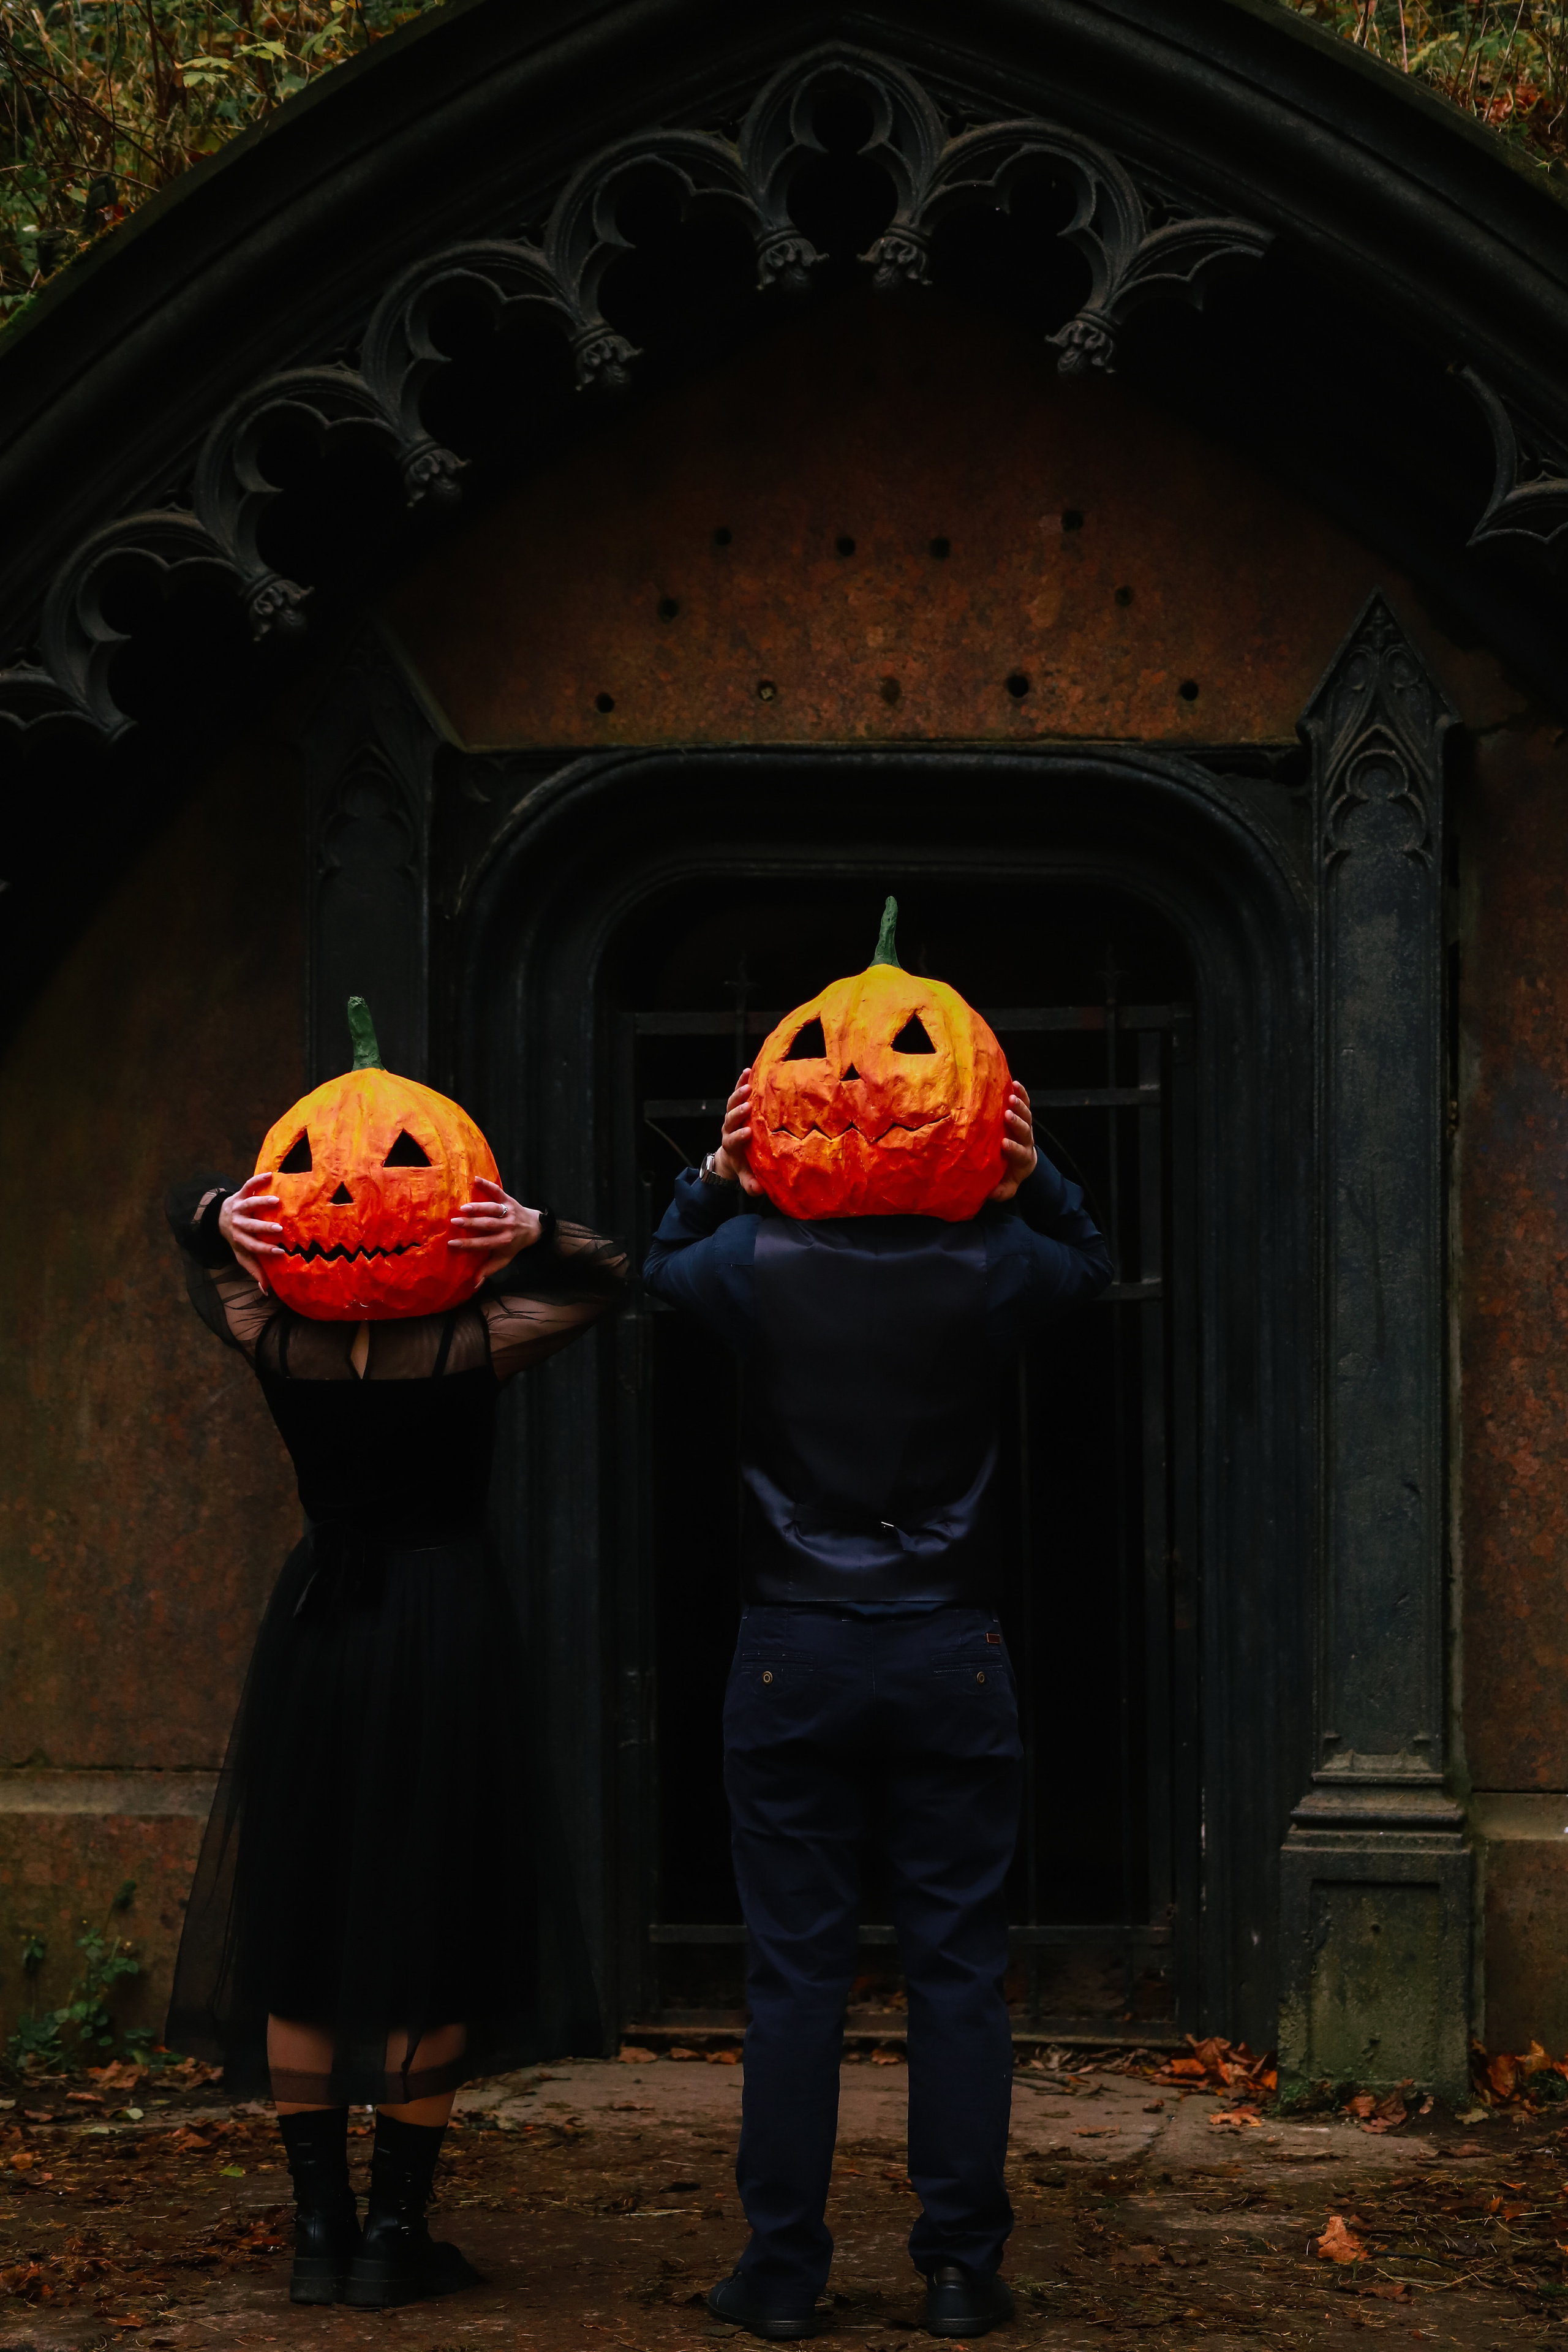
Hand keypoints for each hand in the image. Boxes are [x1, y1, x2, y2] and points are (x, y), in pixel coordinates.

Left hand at [220, 1173, 283, 1288]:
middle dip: (263, 1228)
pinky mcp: (240, 1194)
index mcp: (240, 1239)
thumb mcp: (242, 1255)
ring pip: (249, 1205)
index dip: (265, 1250)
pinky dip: (257, 1180)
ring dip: (261, 1203)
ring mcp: (239, 1208)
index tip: (280, 1251)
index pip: (253, 1246)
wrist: (219, 1217)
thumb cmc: (238, 1238)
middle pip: (250, 1226)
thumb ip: (255, 1270)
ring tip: (276, 1201)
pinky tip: (270, 1175)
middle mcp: (238, 1223)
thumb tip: (266, 1290)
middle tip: (279, 1229)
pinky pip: (248, 1186)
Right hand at [449, 1176, 543, 1279]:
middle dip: (472, 1224)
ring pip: (493, 1209)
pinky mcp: (509, 1199)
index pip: (484, 1244)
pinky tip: (476, 1179)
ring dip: (479, 1208)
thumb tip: (474, 1285)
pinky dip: (488, 1185)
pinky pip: (498, 1192)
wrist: (534, 1227)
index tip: (451, 1244)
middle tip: (454, 1222)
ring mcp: (509, 1212)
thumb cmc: (513, 1244)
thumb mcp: (504, 1259)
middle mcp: (507, 1226)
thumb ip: (489, 1270)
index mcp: (504, 1241)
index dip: (468, 1245)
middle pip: (489, 1225)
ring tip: (463, 1207)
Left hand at [714, 1068, 763, 1196]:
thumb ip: (751, 1184)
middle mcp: (729, 1129)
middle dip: (737, 1113)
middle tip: (747, 1106)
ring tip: (748, 1085)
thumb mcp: (747, 1177)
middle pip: (730, 1119)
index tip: (747, 1133)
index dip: (738, 1137)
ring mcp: (731, 1117)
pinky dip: (741, 1082)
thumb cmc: (744, 1165)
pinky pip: (736, 1093)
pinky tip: (748, 1072)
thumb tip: (759, 1190)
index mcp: (731, 1146)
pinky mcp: (736, 1107)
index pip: (732, 1140)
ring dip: (738, 1094)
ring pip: (731, 1104)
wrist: (733, 1155)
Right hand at [988, 1081, 1037, 1202]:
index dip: (1014, 1148)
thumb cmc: (1009, 1174)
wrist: (1021, 1162)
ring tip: (1011, 1097)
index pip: (1020, 1153)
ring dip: (1020, 1105)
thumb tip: (990, 1193)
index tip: (1004, 1144)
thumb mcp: (1006, 1187)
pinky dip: (1022, 1094)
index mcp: (1022, 1158)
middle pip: (1025, 1130)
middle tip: (1008, 1115)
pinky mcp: (1023, 1116)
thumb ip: (1001, 1191)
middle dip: (1017, 1123)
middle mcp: (1026, 1141)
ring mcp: (1025, 1127)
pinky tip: (1014, 1084)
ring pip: (1027, 1115)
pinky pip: (1026, 1103)